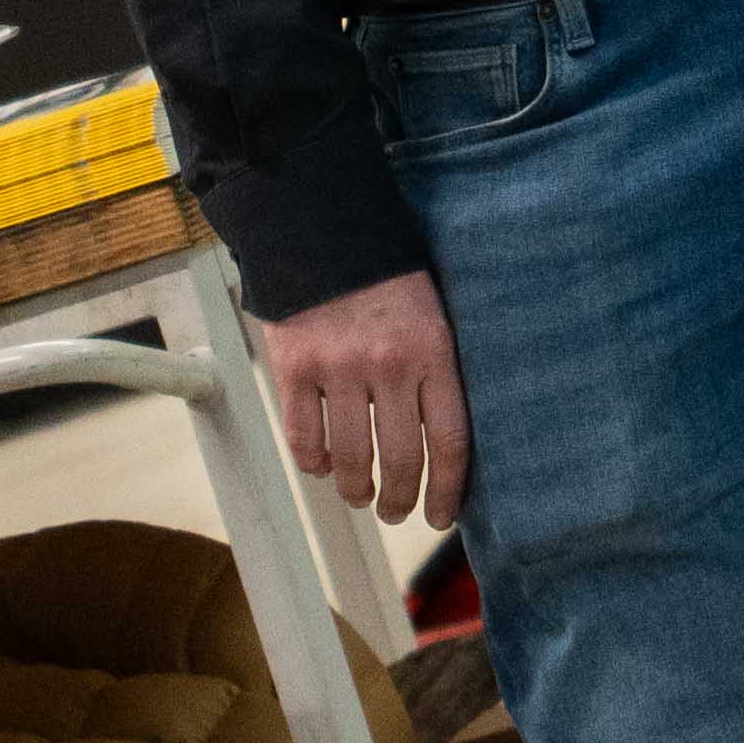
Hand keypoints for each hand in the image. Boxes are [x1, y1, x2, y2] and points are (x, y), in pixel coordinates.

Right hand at [259, 266, 468, 523]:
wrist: (322, 226)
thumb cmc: (388, 275)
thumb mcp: (432, 312)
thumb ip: (435, 370)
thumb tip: (441, 444)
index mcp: (433, 349)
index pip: (449, 441)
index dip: (447, 490)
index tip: (442, 516)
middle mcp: (388, 363)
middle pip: (400, 460)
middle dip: (400, 500)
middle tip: (397, 511)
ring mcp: (338, 367)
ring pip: (351, 459)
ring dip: (357, 490)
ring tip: (361, 495)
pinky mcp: (295, 368)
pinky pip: (305, 439)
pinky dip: (315, 463)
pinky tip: (324, 466)